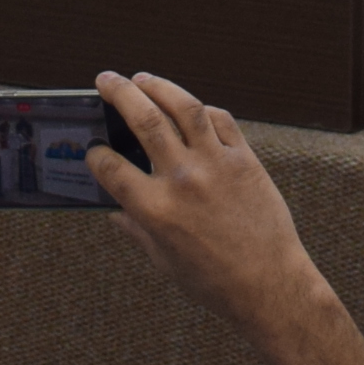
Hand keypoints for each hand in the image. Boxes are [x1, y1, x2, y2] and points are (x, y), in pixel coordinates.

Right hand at [89, 70, 363, 364]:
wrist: (269, 286)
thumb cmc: (214, 282)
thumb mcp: (164, 262)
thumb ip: (138, 231)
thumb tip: (116, 214)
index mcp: (155, 210)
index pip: (111, 168)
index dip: (96, 155)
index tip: (94, 150)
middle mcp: (183, 180)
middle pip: (144, 120)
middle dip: (120, 93)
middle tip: (106, 79)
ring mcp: (216, 165)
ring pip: (184, 107)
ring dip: (159, 86)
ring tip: (142, 79)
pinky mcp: (245, 160)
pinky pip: (220, 121)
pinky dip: (201, 109)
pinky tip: (189, 107)